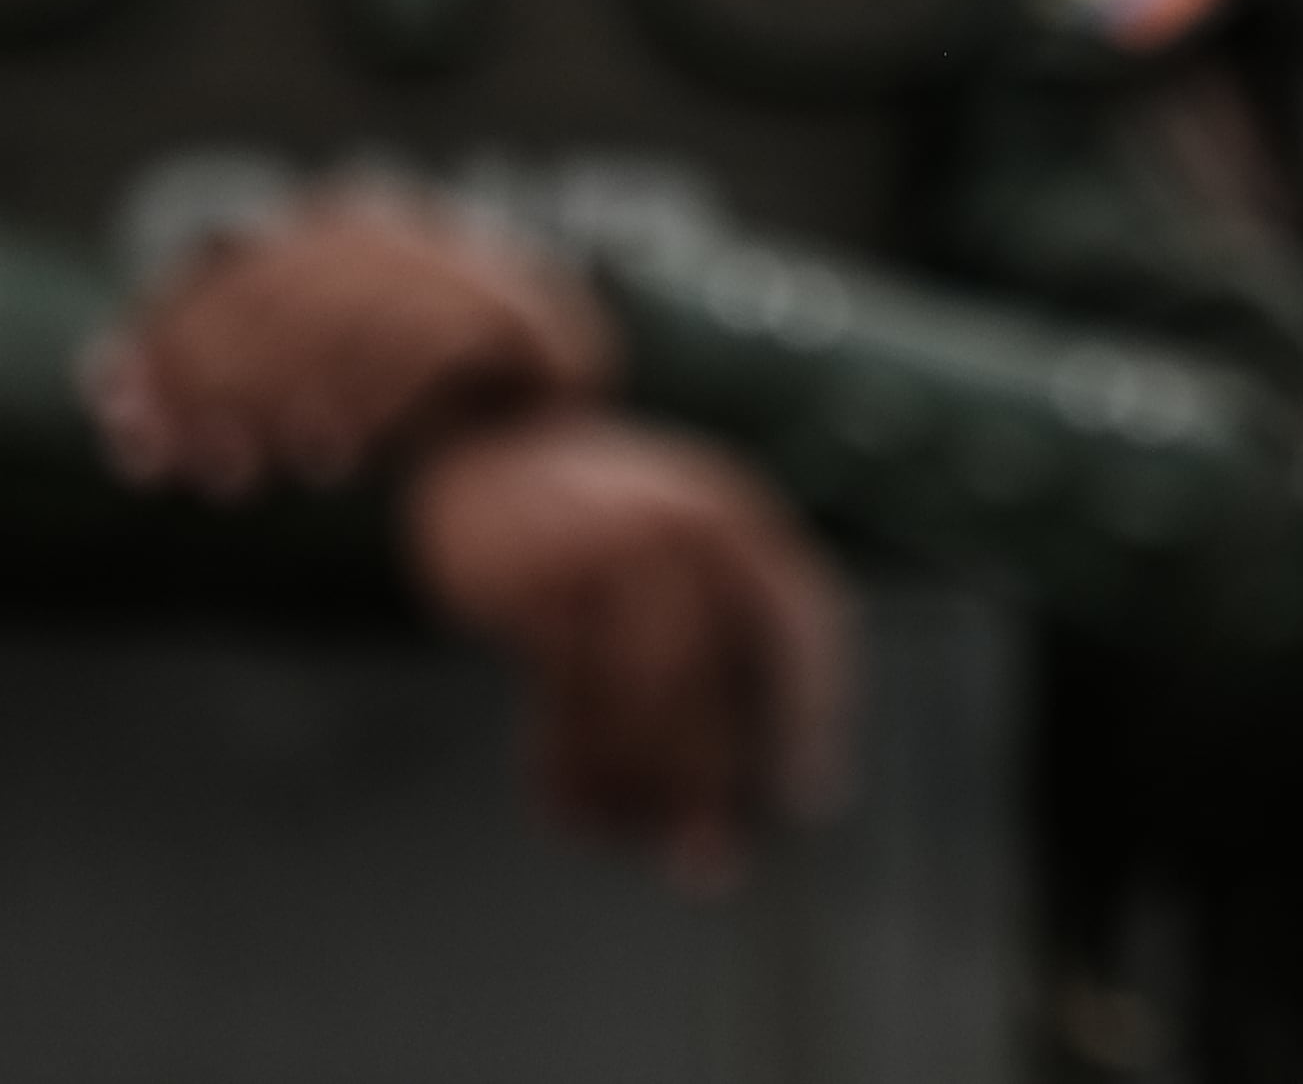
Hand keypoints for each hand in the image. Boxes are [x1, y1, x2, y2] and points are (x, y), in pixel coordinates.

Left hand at [87, 192, 613, 497]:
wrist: (544, 409)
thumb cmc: (400, 399)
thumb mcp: (297, 382)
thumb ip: (219, 369)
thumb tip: (96, 373)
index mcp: (327, 223)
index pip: (222, 271)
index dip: (164, 348)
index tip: (122, 429)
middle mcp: (390, 226)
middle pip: (273, 296)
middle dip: (216, 391)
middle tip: (190, 471)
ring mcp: (454, 263)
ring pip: (341, 319)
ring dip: (286, 406)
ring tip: (256, 475)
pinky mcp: (511, 314)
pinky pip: (421, 350)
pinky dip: (367, 408)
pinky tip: (336, 463)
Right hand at [402, 414, 853, 887]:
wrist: (490, 442)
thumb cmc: (598, 519)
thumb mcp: (683, 536)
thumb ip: (719, 621)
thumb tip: (755, 767)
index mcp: (740, 517)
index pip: (805, 624)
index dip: (811, 716)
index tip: (808, 799)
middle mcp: (686, 525)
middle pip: (715, 678)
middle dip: (714, 779)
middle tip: (708, 859)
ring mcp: (608, 551)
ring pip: (638, 699)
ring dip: (634, 786)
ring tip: (626, 838)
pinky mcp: (537, 586)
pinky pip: (563, 701)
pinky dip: (567, 766)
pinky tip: (569, 806)